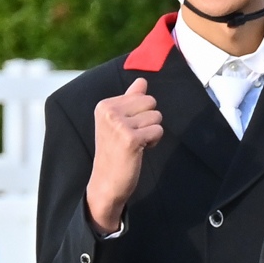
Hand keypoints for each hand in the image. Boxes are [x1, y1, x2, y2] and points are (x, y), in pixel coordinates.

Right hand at [86, 77, 162, 235]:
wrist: (106, 181)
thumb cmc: (115, 151)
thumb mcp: (119, 122)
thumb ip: (130, 100)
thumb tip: (142, 80)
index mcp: (105, 105)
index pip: (142, 95)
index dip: (142, 113)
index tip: (128, 128)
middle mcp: (109, 111)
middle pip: (151, 102)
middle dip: (150, 120)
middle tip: (135, 136)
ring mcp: (118, 124)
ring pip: (156, 117)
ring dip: (152, 132)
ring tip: (136, 144)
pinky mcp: (130, 139)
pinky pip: (158, 130)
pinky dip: (154, 141)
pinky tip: (140, 150)